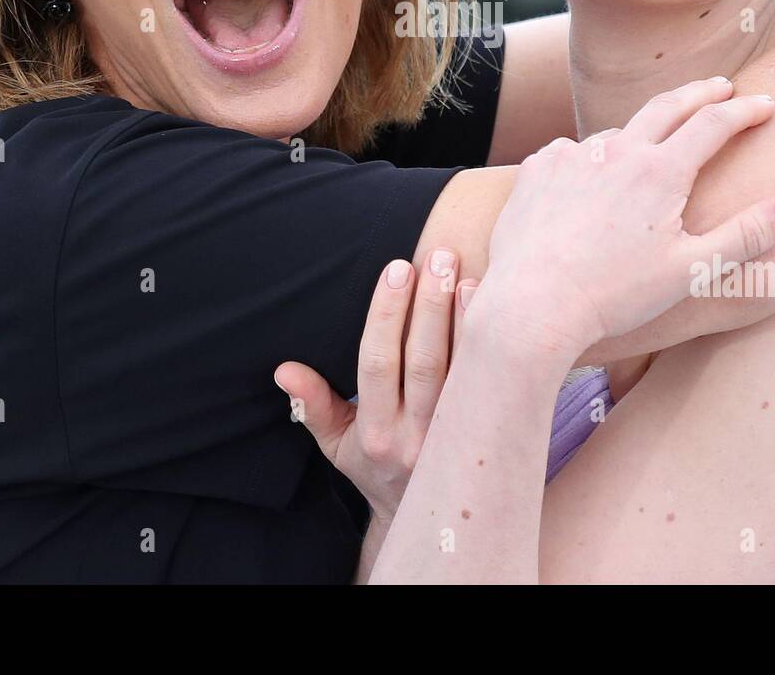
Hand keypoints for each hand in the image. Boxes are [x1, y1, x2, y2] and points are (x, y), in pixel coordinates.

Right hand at [274, 248, 474, 522]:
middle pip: (424, 360)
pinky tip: (484, 302)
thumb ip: (313, 406)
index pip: (378, 364)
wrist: (429, 517)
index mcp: (378, 434)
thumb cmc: (375, 468)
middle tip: (435, 256)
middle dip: (428, 304)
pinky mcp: (487, 431)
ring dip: (460, 315)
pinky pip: (490, 381)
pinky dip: (485, 340)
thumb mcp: (336, 445)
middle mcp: (418, 436)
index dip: (387, 314)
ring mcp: (456, 435)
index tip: (396, 269)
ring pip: (460, 369)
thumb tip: (284, 370)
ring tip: (460, 269)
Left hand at [469, 78, 774, 358]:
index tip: (766, 103)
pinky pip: (570, 153)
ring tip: (652, 145)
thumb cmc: (615, 295)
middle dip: (700, 93)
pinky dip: (589, 159)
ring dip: (640, 133)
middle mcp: (616, 150)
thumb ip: (746, 236)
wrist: (532, 304)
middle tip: (721, 87)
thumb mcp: (691, 271)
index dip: (745, 111)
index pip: (714, 124)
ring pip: (615, 133)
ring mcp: (571, 156)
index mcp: (660, 171)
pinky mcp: (537, 169)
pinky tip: (590, 176)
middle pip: (667, 107)